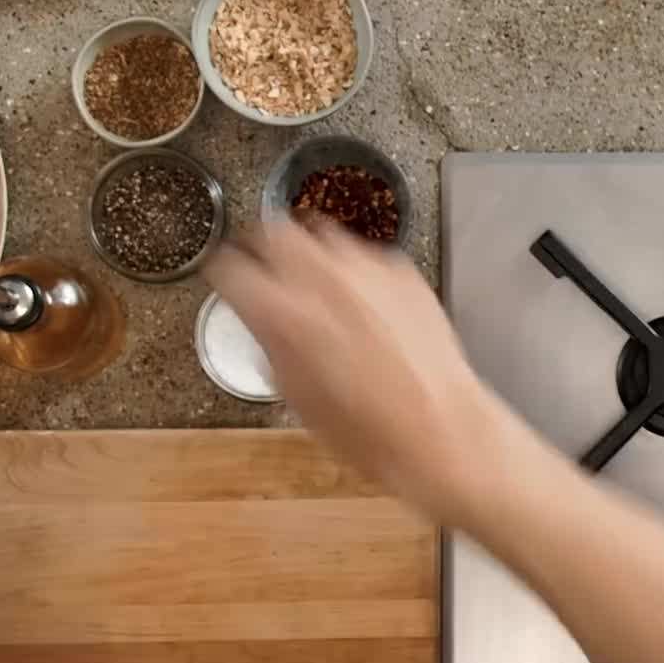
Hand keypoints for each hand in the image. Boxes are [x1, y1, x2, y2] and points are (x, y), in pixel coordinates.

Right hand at [203, 219, 515, 523]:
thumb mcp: (297, 396)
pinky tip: (358, 299)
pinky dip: (349, 268)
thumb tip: (265, 323)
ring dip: (306, 250)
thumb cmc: (367, 433)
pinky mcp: (402, 271)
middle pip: (272, 229)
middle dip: (259, 243)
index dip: (220, 271)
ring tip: (310, 278)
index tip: (222, 277)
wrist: (443, 433)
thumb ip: (272, 344)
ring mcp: (365, 270)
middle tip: (260, 263)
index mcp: (283, 314)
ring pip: (319, 231)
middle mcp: (321, 279)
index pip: (229, 267)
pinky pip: (362, 254)